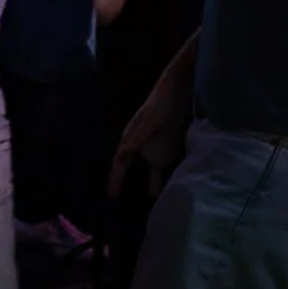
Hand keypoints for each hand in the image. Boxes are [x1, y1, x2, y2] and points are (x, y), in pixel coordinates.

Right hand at [109, 72, 192, 198]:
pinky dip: (156, 175)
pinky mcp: (163, 142)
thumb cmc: (162, 105)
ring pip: (141, 164)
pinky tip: (159, 186)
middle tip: (115, 197)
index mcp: (131, 137)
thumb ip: (138, 136)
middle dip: (120, 178)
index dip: (115, 177)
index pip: (120, 161)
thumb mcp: (150, 121)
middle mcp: (137, 141)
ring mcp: (150, 142)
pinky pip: (157, 163)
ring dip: (138, 177)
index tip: (111, 195)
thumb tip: (123, 151)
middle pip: (126, 164)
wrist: (176, 90)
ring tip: (138, 196)